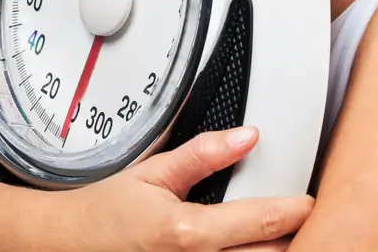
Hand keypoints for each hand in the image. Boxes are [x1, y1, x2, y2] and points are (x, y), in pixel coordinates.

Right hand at [56, 126, 313, 251]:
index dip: (292, 211)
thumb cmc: (106, 213)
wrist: (67, 244)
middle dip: (291, 239)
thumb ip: (203, 155)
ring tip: (284, 234)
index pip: (259, 223)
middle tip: (306, 219)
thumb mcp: (153, 173)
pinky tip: (251, 246)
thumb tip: (246, 137)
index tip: (310, 201)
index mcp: (186, 233)